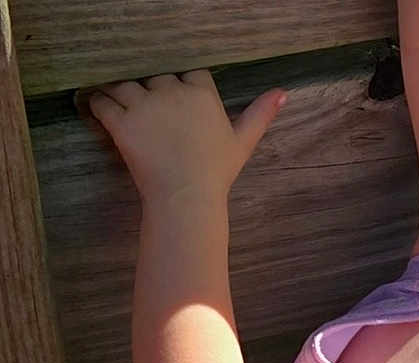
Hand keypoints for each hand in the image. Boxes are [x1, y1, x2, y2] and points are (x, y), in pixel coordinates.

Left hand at [84, 69, 286, 204]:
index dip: (184, 88)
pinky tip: (104, 112)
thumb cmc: (217, 172)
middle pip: (156, 77)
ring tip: (125, 110)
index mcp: (201, 93)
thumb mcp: (243, 143)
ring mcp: (143, 104)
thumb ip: (260, 114)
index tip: (182, 107)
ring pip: (125, 85)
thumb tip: (283, 92)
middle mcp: (171, 90)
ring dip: (122, 95)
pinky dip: (99, 105)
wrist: (187, 197)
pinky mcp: (121, 121)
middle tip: (155, 117)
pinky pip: (102, 102)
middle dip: (154, 93)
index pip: (189, 74)